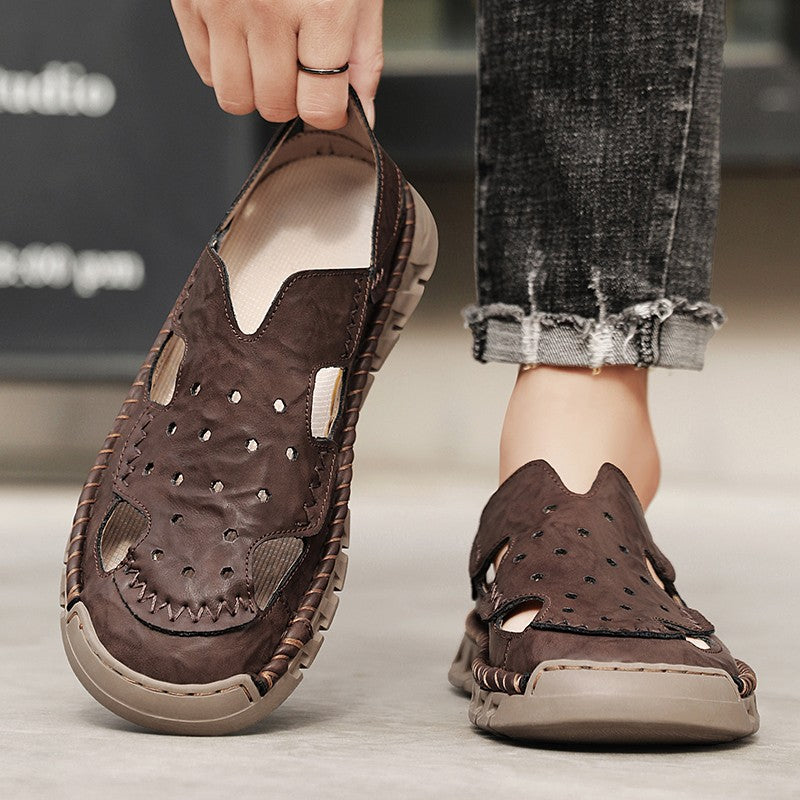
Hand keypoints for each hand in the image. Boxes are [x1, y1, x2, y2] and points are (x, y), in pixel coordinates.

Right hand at [171, 0, 382, 127]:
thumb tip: (363, 111)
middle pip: (273, 105)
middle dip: (291, 99)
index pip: (318, 105)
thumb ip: (362, 55)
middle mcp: (268, 8)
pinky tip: (242, 37)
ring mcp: (223, 4)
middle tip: (298, 71)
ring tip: (268, 56)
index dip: (327, 112)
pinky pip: (204, 68)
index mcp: (322, 7)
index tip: (327, 102)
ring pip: (234, 97)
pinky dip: (225, 66)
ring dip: (255, 89)